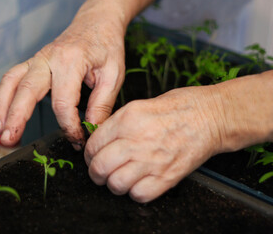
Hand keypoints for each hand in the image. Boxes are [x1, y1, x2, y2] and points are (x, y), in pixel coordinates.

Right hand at [0, 0, 126, 146]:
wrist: (97, 22)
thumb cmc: (106, 46)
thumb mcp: (113, 75)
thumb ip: (102, 104)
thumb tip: (91, 129)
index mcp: (71, 62)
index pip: (63, 102)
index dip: (68, 126)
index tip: (77, 139)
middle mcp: (49, 59)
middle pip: (27, 90)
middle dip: (16, 117)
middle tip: (10, 139)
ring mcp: (37, 59)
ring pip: (11, 82)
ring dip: (2, 107)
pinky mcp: (33, 63)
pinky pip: (10, 78)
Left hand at [84, 86, 224, 202]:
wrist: (211, 117)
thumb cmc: (179, 107)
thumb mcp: (140, 105)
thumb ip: (117, 123)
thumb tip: (100, 139)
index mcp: (127, 120)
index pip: (93, 144)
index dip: (88, 154)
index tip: (92, 156)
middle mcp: (136, 141)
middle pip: (100, 167)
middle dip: (95, 172)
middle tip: (100, 171)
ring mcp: (152, 161)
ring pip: (116, 184)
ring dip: (113, 184)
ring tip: (119, 177)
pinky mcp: (167, 177)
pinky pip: (139, 195)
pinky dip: (134, 193)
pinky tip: (138, 183)